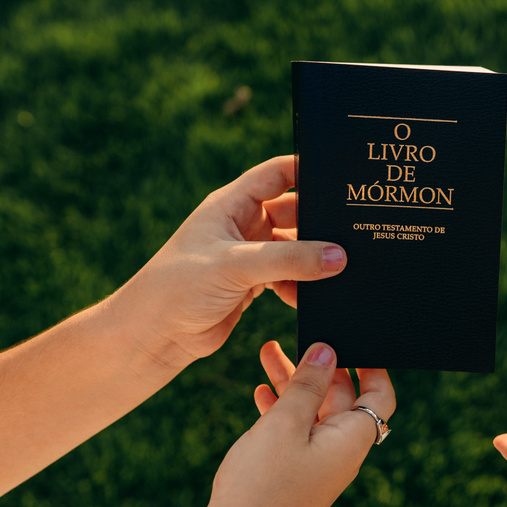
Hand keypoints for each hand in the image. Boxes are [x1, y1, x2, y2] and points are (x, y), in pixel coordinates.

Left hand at [109, 156, 345, 371]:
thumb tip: (338, 257)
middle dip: (320, 222)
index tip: (342, 177)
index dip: (307, 169)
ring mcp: (249, 255)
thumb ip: (289, 259)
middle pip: (294, 212)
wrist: (153, 336)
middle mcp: (241, 225)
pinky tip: (314, 297)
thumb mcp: (236, 266)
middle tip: (353, 232)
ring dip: (314, 259)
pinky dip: (303, 286)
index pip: (277, 174)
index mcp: (231, 205)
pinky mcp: (252, 284)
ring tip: (340, 269)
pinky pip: (290, 277)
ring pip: (295, 248)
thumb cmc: (177, 288)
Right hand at [197, 342, 394, 506]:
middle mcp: (340, 453)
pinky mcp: (293, 475)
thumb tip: (328, 351)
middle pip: (340, 399)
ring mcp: (316, 465)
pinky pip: (294, 433)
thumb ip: (307, 384)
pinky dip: (280, 409)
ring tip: (266, 351)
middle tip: (296, 336)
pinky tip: (260, 392)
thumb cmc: (262, 484)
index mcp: (351, 440)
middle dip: (319, 366)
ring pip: (312, 412)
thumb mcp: (284, 424)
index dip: (371, 366)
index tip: (353, 339)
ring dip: (292, 382)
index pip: (379, 396)